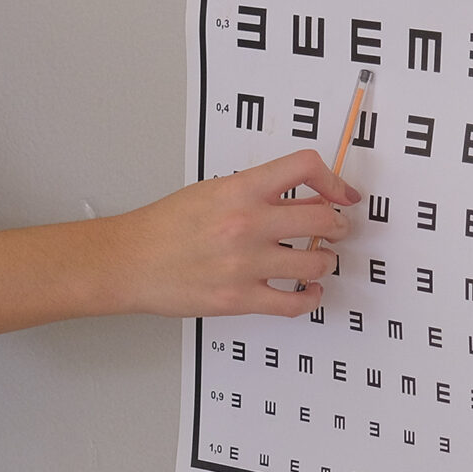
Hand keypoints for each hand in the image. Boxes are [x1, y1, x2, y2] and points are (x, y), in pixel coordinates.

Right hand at [105, 149, 359, 317]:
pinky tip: (309, 292)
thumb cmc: (164, 226)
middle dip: (338, 226)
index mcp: (240, 189)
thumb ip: (258, 192)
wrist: (129, 261)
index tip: (343, 193)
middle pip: (322, 219)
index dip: (334, 179)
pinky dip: (310, 298)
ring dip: (325, 262)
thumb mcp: (213, 191)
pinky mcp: (239, 298)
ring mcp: (245, 264)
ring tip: (319, 261)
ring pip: (315, 263)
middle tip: (337, 229)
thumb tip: (303, 198)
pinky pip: (293, 303)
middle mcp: (247, 223)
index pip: (304, 168)